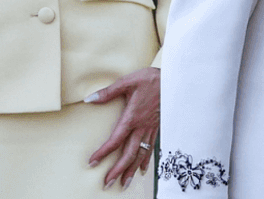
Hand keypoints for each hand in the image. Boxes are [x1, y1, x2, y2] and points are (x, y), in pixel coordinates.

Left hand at [85, 67, 159, 189]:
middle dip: (117, 170)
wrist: (174, 80)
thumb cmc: (151, 79)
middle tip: (107, 183)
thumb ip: (108, 92)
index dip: (104, 152)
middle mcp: (142, 127)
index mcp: (132, 117)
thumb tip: (89, 98)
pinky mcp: (157, 127)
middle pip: (129, 154)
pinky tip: (142, 170)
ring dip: (131, 170)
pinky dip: (145, 160)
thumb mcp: (127, 82)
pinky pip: (151, 148)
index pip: (116, 140)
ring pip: (140, 155)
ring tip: (123, 184)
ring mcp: (150, 129)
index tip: (93, 162)